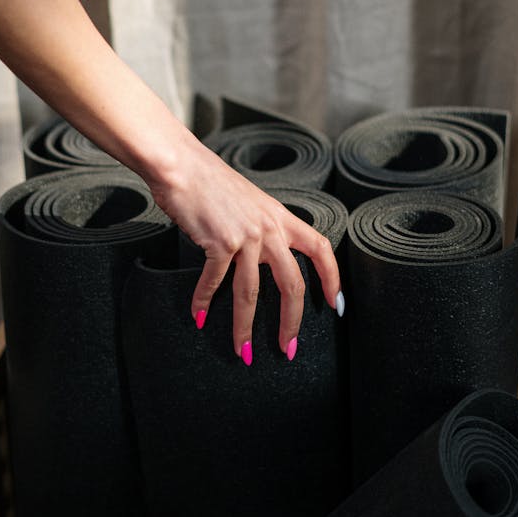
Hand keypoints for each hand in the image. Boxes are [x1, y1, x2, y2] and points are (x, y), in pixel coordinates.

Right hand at [149, 140, 341, 363]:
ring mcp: (246, 236)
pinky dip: (204, 302)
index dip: (332, 277)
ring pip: (251, 293)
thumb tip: (260, 256)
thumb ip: (260, 227)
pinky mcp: (220, 242)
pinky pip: (214, 282)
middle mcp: (269, 228)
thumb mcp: (249, 202)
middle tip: (288, 348)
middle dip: (291, 322)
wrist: (182, 166)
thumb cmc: (209, 182)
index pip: (320, 248)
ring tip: (242, 350)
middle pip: (292, 283)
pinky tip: (200, 316)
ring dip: (245, 327)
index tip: (335, 304)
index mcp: (280, 217)